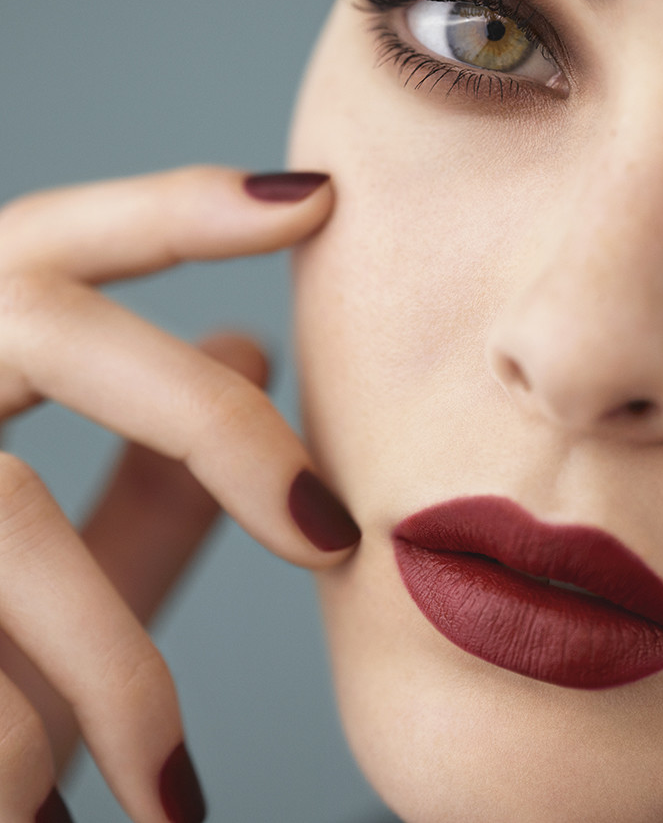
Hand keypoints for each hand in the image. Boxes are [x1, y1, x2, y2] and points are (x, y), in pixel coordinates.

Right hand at [0, 167, 357, 821]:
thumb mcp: (46, 555)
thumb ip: (150, 458)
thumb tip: (250, 341)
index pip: (54, 239)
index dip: (177, 205)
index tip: (316, 198)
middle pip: (48, 323)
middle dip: (212, 421)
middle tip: (333, 535)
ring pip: (11, 519)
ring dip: (116, 671)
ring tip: (173, 794)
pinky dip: (29, 752)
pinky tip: (55, 813)